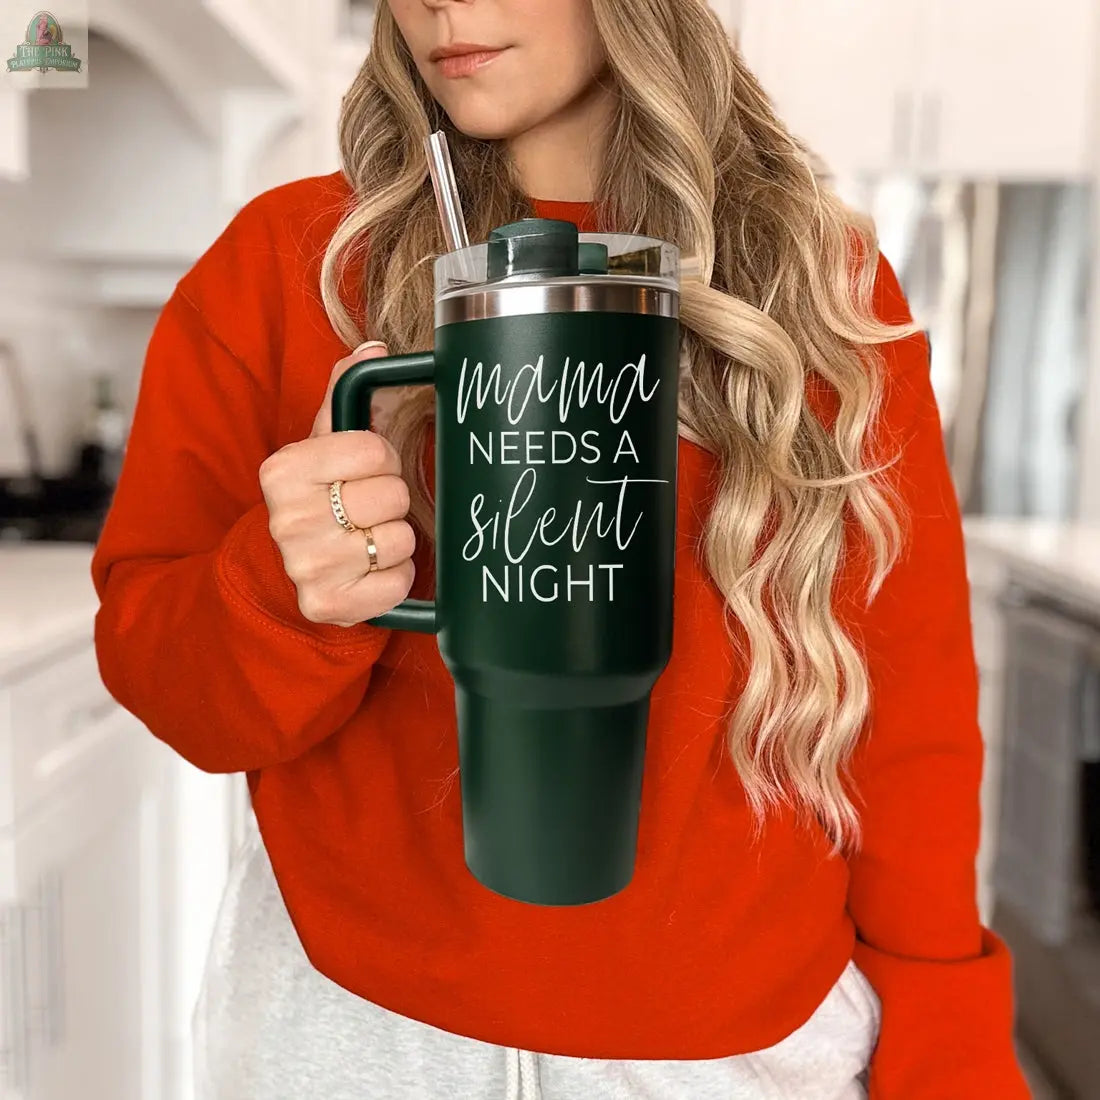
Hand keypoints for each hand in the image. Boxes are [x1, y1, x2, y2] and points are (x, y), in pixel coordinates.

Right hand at [258, 342, 416, 627]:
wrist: (286, 567)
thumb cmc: (316, 498)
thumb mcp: (323, 444)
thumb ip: (346, 395)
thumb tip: (374, 348)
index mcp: (283, 471)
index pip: (374, 450)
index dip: (383, 459)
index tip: (365, 470)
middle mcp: (288, 520)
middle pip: (391, 494)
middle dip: (391, 499)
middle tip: (367, 507)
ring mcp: (306, 567)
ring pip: (400, 539)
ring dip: (396, 539)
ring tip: (368, 538)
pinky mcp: (328, 606)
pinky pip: (398, 582)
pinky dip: (396, 577)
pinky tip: (371, 569)